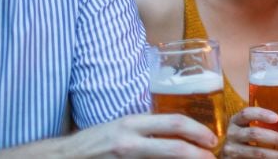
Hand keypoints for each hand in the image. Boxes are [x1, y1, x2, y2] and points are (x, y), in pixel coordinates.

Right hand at [66, 113, 216, 157]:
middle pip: (174, 148)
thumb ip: (148, 126)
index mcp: (132, 123)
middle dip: (199, 154)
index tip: (211, 138)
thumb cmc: (96, 140)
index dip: (198, 131)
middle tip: (213, 157)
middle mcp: (129, 142)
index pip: (174, 123)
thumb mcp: (122, 125)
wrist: (65, 157)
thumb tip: (178, 129)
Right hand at [223, 107, 277, 158]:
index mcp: (236, 121)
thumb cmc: (244, 137)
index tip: (277, 118)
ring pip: (256, 152)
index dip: (261, 114)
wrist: (230, 153)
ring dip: (276, 155)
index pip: (246, 113)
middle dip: (276, 138)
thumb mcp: (247, 127)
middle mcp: (232, 134)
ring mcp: (231, 150)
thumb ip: (262, 125)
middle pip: (254, 134)